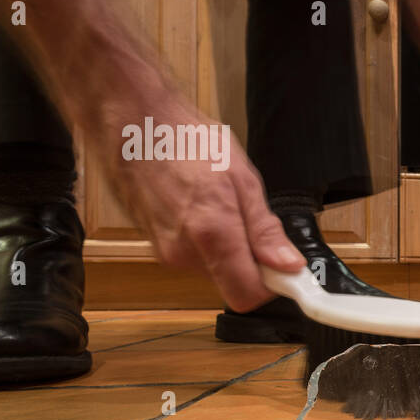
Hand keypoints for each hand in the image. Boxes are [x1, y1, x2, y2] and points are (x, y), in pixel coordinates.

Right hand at [84, 88, 304, 310]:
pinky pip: (196, 256)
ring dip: (229, 246)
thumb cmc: (184, 140)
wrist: (131, 123)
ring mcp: (165, 251)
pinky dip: (208, 239)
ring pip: (216, 268)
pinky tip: (202, 205)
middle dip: (252, 260)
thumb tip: (288, 265)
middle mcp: (183, 253)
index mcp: (211, 234)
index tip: (288, 270)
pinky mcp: (156, 246)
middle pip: (234, 282)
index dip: (273, 286)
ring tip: (222, 204)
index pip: (247, 296)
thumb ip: (265, 230)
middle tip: (251, 218)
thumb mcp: (242, 178)